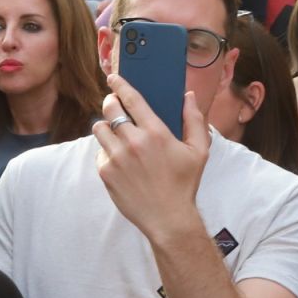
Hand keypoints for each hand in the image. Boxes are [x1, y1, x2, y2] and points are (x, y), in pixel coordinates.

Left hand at [95, 72, 209, 243]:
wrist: (168, 218)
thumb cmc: (184, 184)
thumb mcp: (199, 151)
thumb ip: (194, 120)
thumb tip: (188, 96)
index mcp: (156, 133)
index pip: (132, 99)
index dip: (120, 84)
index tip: (114, 78)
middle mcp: (133, 142)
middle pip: (110, 109)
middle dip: (111, 103)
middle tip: (115, 105)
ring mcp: (116, 157)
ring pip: (99, 128)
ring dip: (106, 126)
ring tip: (116, 132)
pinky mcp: (106, 172)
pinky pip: (99, 151)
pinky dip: (106, 150)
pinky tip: (119, 158)